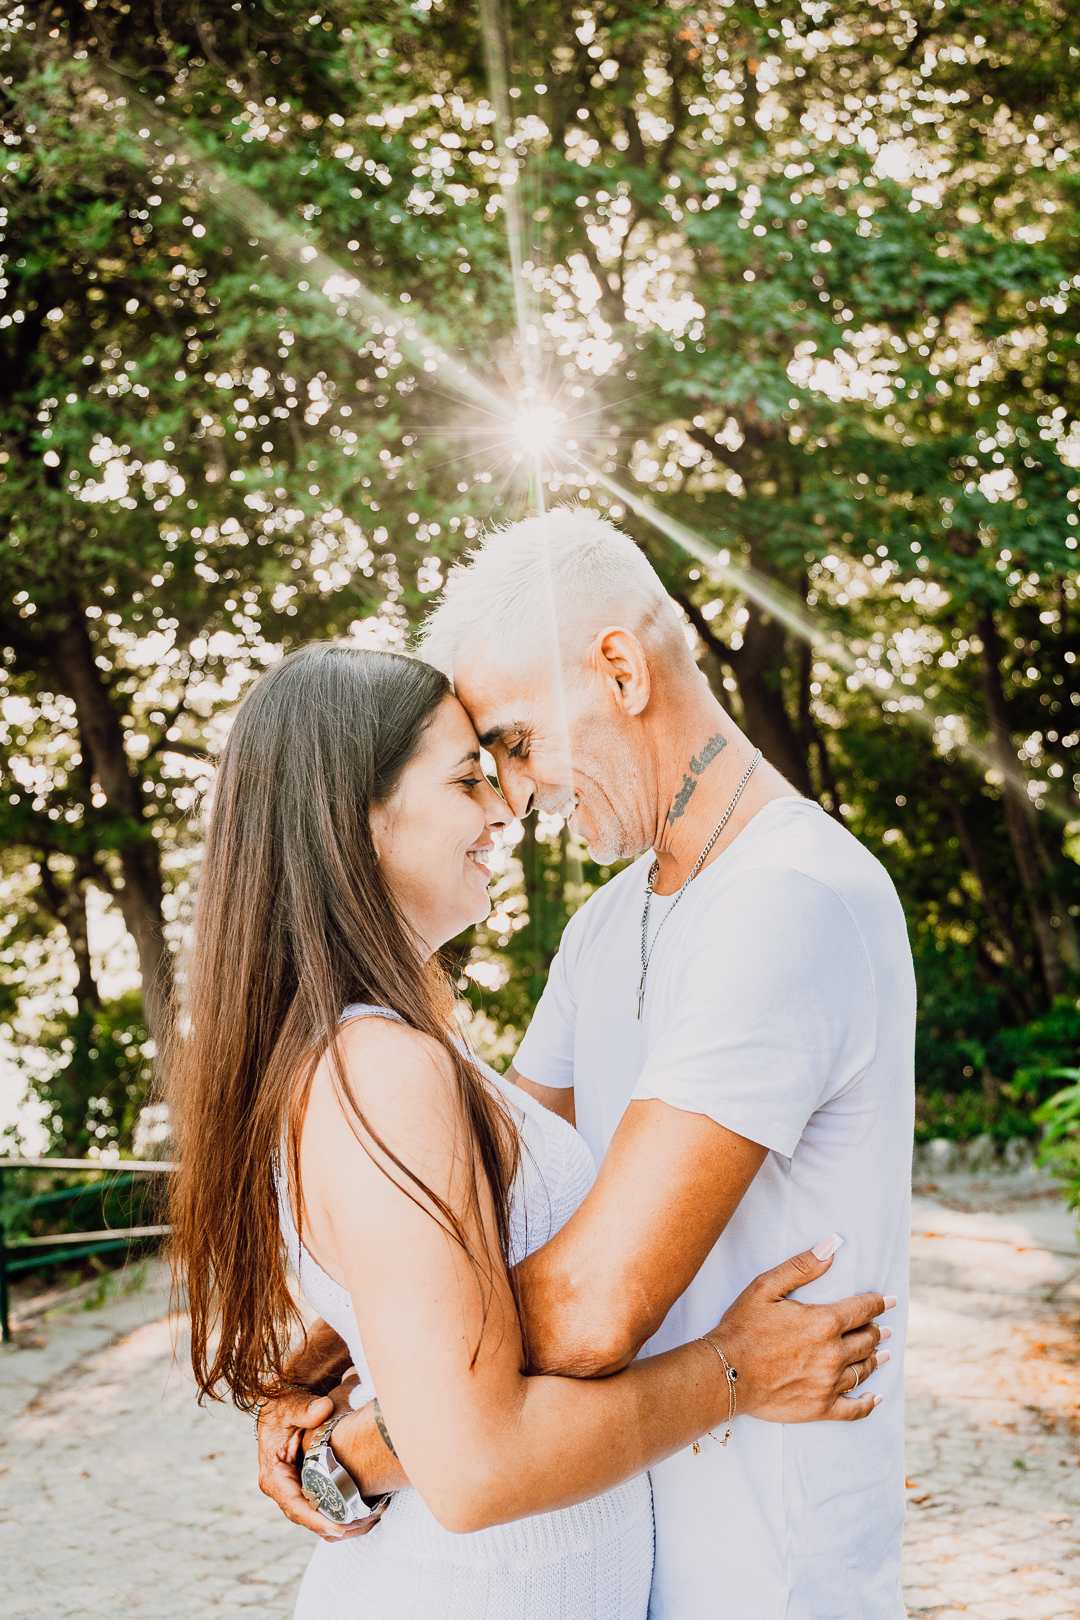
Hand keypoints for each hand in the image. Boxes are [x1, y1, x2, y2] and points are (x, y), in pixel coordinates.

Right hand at [257, 1378, 381, 1541]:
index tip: (339, 1527)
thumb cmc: (285, 1407)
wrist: (286, 1405)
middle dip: (335, 1525)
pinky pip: (326, 1506)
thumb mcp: (289, 1406)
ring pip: (319, 1516)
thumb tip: (322, 1409)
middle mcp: (285, 1489)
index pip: (294, 1506)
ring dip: (343, 1523)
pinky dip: (343, 1512)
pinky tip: (366, 1512)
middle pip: (309, 1518)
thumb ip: (304, 1408)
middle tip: (363, 1524)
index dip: (316, 1519)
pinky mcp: (311, 1487)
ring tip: (369, 1521)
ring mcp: (298, 1490)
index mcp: (274, 1476)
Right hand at [708, 1241, 895, 1423]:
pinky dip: (868, 1404)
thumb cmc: (743, 1327)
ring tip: (882, 1354)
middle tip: (883, 1329)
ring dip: (875, 1359)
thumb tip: (832, 1247)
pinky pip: (855, 1409)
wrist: (726, 1373)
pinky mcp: (821, 1408)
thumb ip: (802, 1267)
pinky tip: (875, 1398)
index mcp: (824, 1322)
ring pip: (864, 1370)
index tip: (889, 1301)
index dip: (879, 1303)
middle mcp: (833, 1354)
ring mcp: (829, 1384)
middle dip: (877, 1331)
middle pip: (867, 1340)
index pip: (863, 1309)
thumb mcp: (766, 1287)